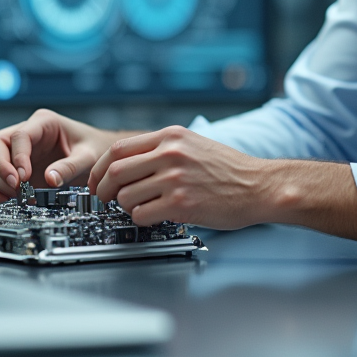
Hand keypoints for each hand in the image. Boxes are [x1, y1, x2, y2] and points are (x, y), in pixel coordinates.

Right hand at [0, 109, 126, 202]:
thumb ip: (70, 167)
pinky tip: (1, 199)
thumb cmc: (93, 148)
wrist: (98, 154)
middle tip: (16, 187)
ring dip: (0, 180)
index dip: (17, 157)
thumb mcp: (88, 156)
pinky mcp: (17, 168)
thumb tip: (50, 179)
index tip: (23, 177)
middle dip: (1, 167)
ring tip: (20, 196)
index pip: (19, 135)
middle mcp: (27, 134)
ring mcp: (19, 151)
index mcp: (43, 123)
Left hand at [88, 126, 267, 228]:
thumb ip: (164, 148)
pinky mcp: (181, 203)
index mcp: (171, 136)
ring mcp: (175, 179)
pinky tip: (152, 217)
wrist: (260, 186)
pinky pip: (142, 214)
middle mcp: (171, 154)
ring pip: (126, 195)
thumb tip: (131, 162)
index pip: (119, 148)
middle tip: (105, 198)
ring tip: (138, 208)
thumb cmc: (231, 170)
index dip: (100, 168)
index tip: (97, 180)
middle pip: (115, 171)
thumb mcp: (194, 144)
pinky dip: (141, 219)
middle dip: (103, 189)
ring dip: (125, 206)